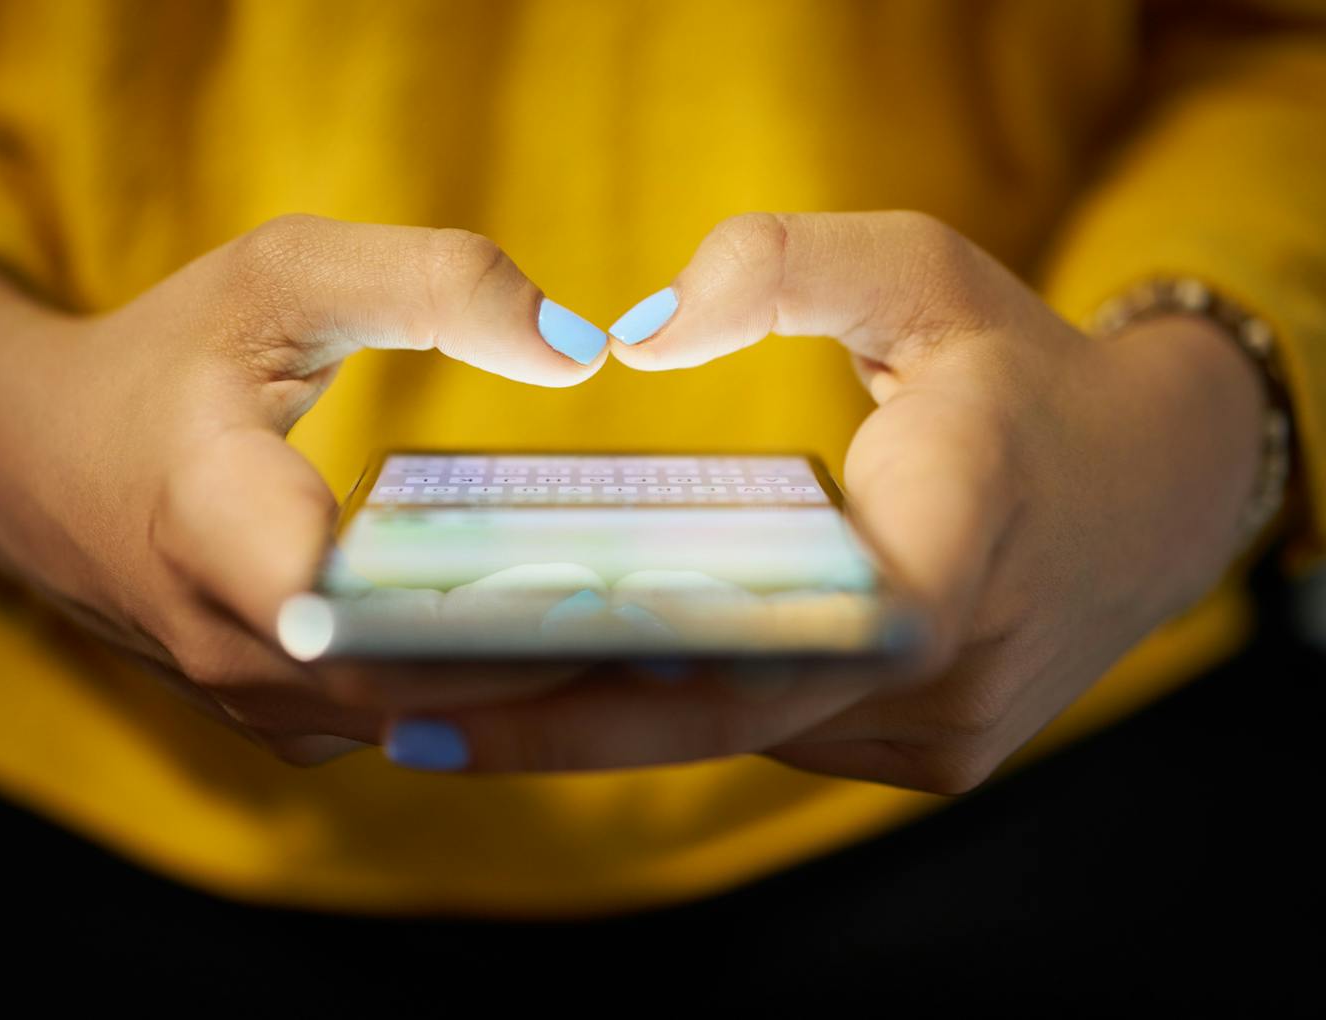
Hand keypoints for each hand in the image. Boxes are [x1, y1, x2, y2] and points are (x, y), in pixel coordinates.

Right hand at [0, 216, 608, 762]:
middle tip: (692, 623)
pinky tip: (570, 649)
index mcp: (212, 523)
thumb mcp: (285, 275)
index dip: (492, 616)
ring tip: (660, 641)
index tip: (613, 592)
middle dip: (551, 662)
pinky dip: (481, 694)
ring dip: (529, 690)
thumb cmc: (167, 354)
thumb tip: (580, 349)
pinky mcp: (275, 715)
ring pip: (417, 721)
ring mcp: (249, 697)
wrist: (39, 456)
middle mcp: (227, 643)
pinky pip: (398, 722)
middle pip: (417, 686)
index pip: (360, 613)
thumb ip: (434, 284)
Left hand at [382, 212, 1266, 791]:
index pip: (766, 640)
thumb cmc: (1023, 372)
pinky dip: (684, 711)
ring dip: (610, 720)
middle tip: (396, 711)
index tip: (455, 692)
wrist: (1155, 492)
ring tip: (456, 695)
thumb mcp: (924, 271)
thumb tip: (636, 333)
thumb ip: (784, 266)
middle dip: (556, 720)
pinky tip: (583, 681)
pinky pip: (780, 734)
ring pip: (743, 736)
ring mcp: (942, 733)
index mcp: (952, 542)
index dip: (605, 681)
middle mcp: (947, 672)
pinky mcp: (930, 755)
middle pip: (720, 716)